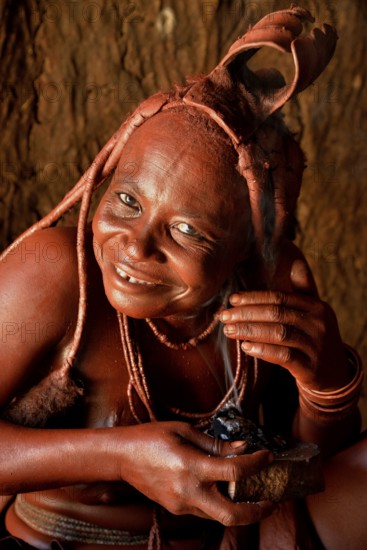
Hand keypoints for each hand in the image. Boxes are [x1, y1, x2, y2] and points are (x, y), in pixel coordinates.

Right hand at [113, 421, 274, 524]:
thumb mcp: (185, 431)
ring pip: (220, 517)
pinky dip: (221, 504)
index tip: (267, 456)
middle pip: (232, 515)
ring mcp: (181, 504)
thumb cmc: (152, 437)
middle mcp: (188, 491)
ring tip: (255, 495)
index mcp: (191, 466)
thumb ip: (215, 444)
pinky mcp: (176, 509)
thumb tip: (243, 447)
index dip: (256, 463)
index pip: (234, 470)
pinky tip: (226, 490)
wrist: (122, 456)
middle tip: (272, 500)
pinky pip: (205, 512)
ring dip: (241, 510)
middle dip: (258, 512)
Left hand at [220, 259, 349, 391]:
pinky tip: (246, 347)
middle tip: (224, 316)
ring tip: (229, 330)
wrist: (335, 375)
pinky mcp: (311, 367)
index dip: (254, 297)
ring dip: (249, 331)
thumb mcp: (312, 315)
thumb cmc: (314, 339)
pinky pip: (283, 356)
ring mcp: (316, 346)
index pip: (280, 297)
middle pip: (276, 313)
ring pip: (278, 333)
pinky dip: (262, 350)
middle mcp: (319, 324)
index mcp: (317, 307)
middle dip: (246, 314)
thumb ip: (301, 292)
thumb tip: (293, 262)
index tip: (232, 299)